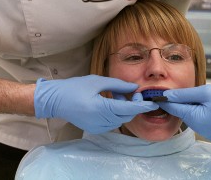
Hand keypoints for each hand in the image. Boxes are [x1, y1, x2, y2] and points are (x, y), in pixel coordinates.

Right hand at [34, 75, 158, 133]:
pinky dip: (116, 113)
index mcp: (101, 108)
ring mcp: (98, 128)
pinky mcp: (95, 129)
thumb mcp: (97, 81)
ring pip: (120, 119)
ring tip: (115, 94)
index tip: (154, 103)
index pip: (127, 109)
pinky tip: (109, 102)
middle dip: (132, 104)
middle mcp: (100, 121)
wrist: (56, 100)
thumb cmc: (74, 88)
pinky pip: (112, 122)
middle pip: (126, 115)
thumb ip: (118, 85)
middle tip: (129, 90)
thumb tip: (134, 87)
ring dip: (123, 108)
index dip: (142, 106)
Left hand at [159, 83, 210, 141]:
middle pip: (183, 112)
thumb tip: (167, 95)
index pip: (174, 108)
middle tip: (190, 92)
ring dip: (194, 108)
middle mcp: (200, 130)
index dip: (165, 100)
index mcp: (196, 119)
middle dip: (184, 102)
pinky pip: (202, 122)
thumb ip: (184, 94)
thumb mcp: (205, 92)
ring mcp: (208, 134)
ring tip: (206, 99)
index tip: (154, 96)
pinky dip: (203, 114)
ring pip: (193, 117)